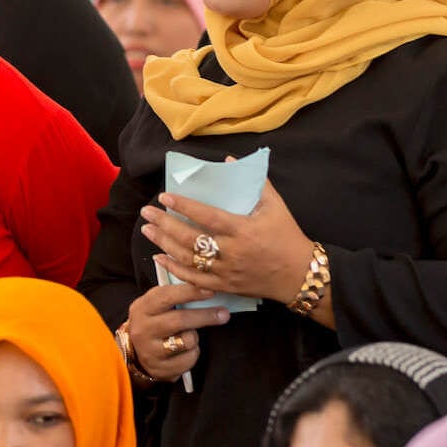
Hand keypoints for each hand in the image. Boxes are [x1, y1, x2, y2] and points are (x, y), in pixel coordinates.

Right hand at [127, 282, 230, 380]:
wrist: (135, 352)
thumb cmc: (153, 322)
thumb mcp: (155, 305)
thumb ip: (173, 295)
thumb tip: (203, 284)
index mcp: (142, 308)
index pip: (167, 296)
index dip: (191, 292)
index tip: (211, 291)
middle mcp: (143, 329)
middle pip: (179, 320)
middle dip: (205, 316)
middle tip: (224, 314)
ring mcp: (150, 351)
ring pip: (187, 341)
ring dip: (195, 337)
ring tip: (190, 335)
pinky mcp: (160, 368)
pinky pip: (188, 360)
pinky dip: (193, 354)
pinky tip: (186, 351)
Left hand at [139, 179, 315, 303]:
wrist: (300, 275)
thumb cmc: (287, 236)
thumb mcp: (276, 206)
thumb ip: (256, 182)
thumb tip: (230, 160)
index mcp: (242, 230)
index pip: (207, 216)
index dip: (184, 206)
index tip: (164, 197)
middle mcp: (231, 252)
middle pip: (190, 238)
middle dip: (165, 224)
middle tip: (146, 213)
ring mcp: (226, 272)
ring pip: (187, 259)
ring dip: (164, 244)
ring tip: (147, 230)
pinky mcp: (224, 286)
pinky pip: (193, 280)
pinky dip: (174, 269)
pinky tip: (160, 257)